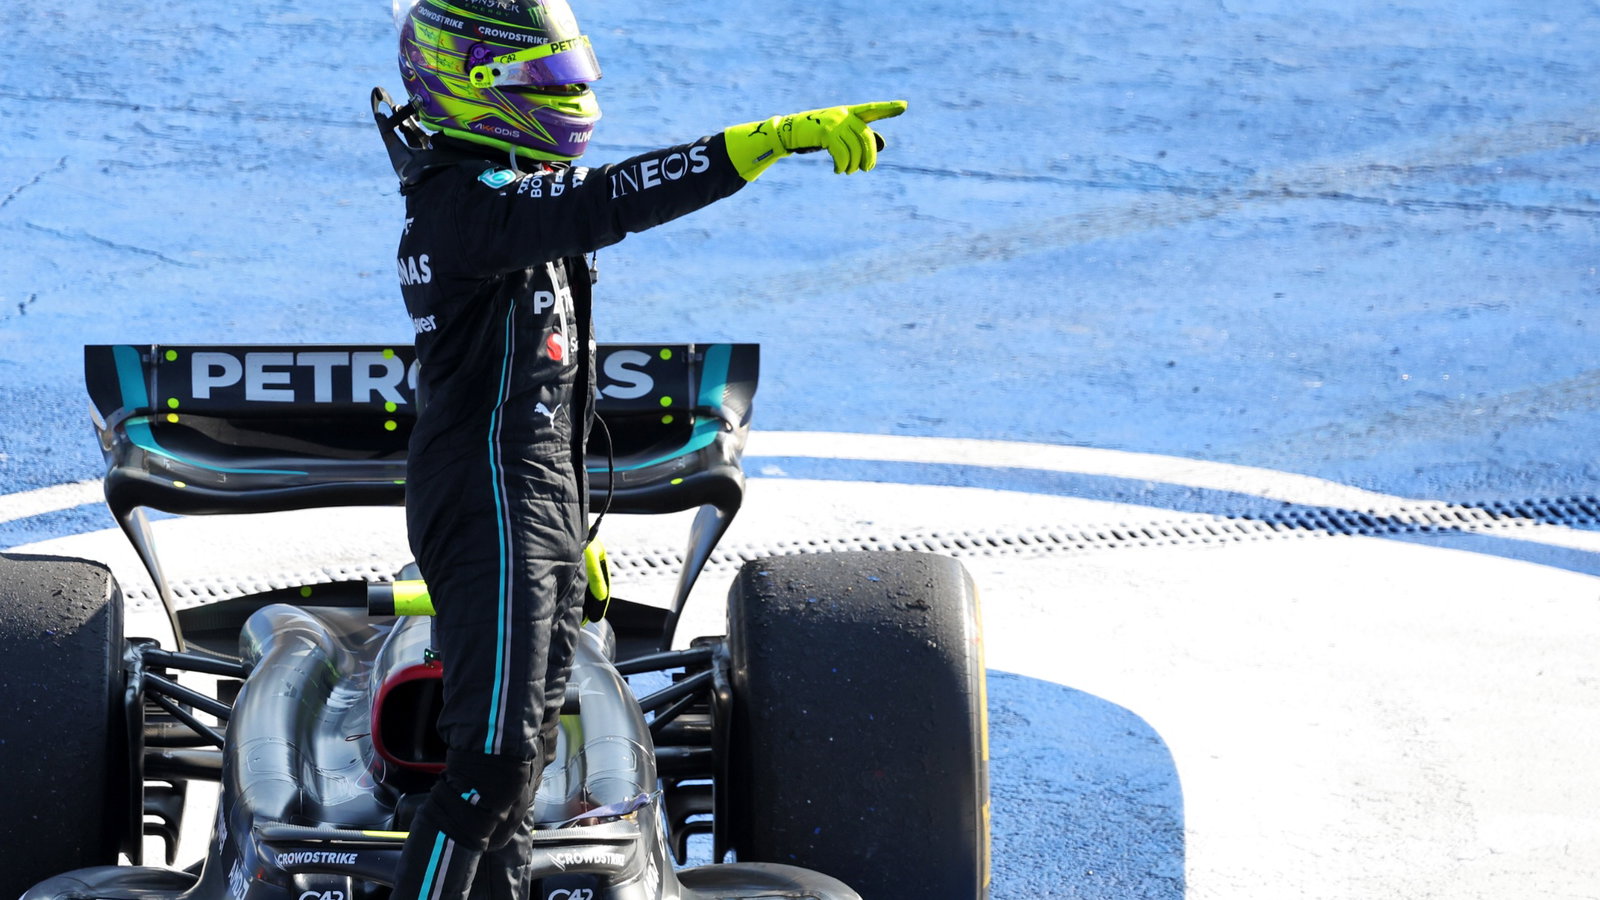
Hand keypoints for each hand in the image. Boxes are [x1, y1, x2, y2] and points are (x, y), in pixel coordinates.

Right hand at [724, 100, 907, 180]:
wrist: (789, 133)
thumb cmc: (815, 136)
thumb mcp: (838, 136)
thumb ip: (857, 139)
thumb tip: (880, 146)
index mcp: (849, 112)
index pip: (872, 110)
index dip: (888, 108)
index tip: (904, 106)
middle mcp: (844, 114)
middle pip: (866, 137)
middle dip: (870, 156)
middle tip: (866, 170)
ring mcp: (835, 122)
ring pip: (855, 147)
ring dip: (854, 164)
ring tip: (847, 171)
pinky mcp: (826, 132)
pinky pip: (842, 152)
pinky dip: (843, 165)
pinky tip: (838, 170)